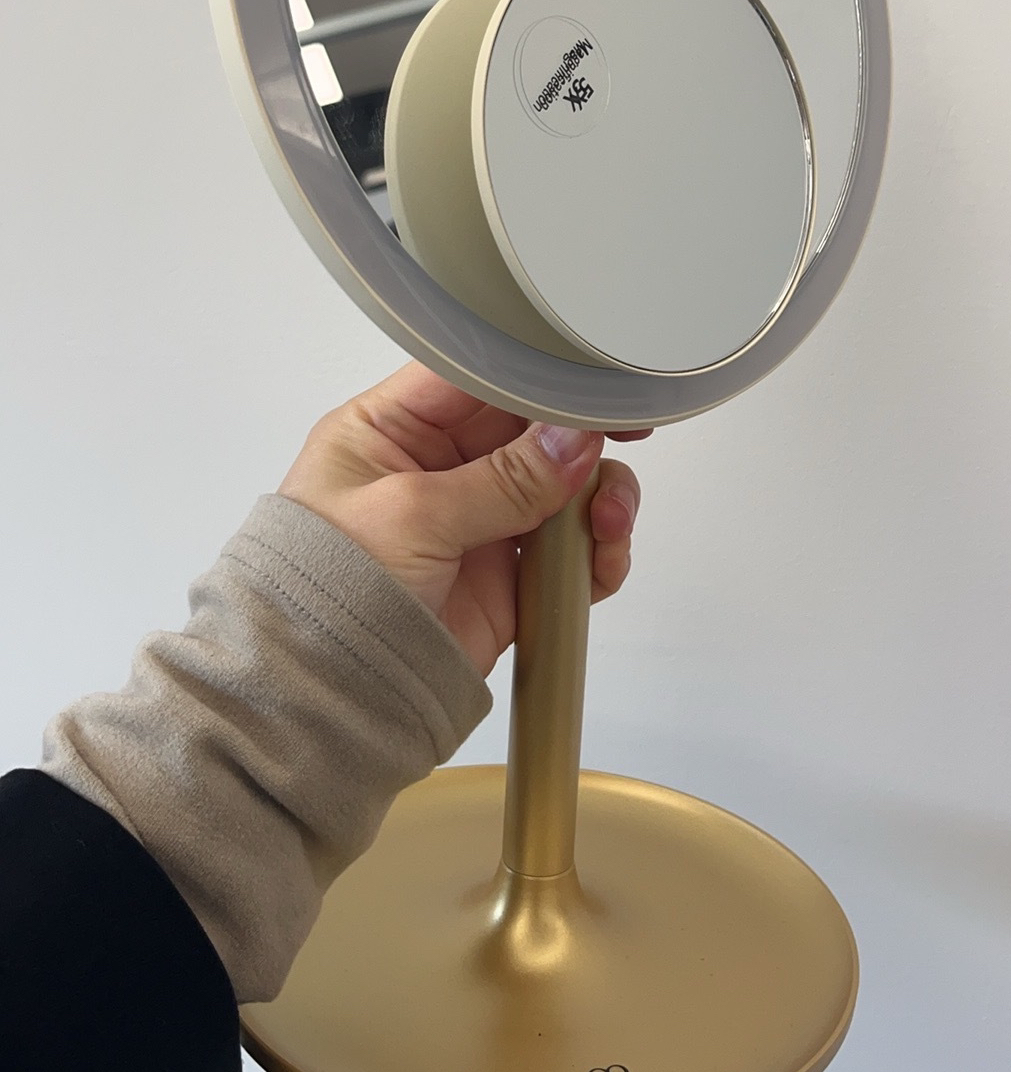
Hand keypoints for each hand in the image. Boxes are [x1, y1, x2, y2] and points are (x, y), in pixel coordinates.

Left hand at [279, 361, 648, 677]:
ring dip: (597, 499)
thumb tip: (575, 441)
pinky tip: (600, 562)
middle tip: (625, 440)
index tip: (596, 382)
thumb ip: (502, 479)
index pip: (476, 379)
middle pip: (532, 429)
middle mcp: (437, 470)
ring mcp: (476, 524)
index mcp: (392, 429)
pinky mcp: (505, 579)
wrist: (324, 697)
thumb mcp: (412, 515)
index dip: (538, 374)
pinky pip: (568, 553)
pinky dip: (596, 555)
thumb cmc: (327, 593)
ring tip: (605, 525)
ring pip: (562, 489)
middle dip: (581, 439)